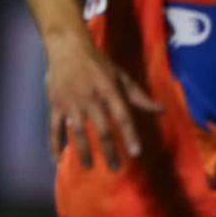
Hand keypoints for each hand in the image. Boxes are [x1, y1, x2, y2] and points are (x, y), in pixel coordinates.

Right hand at [45, 31, 161, 170]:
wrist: (68, 48)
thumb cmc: (99, 63)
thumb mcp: (122, 77)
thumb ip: (139, 96)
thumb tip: (161, 110)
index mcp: (109, 92)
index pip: (122, 117)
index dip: (129, 136)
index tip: (136, 153)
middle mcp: (90, 99)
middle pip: (101, 130)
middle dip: (109, 151)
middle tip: (115, 168)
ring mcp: (71, 103)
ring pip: (77, 132)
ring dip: (84, 151)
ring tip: (90, 167)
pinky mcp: (55, 104)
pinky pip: (53, 127)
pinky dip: (54, 143)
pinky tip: (56, 158)